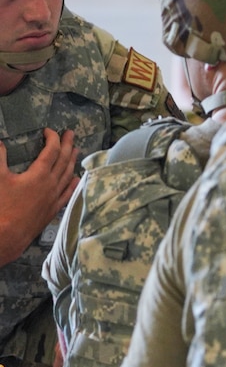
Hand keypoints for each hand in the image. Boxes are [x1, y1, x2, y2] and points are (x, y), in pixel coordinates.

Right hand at [0, 129, 78, 265]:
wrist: (6, 235)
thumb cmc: (1, 206)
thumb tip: (0, 143)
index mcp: (39, 174)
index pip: (51, 150)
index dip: (52, 138)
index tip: (48, 131)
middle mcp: (51, 184)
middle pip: (63, 160)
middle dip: (67, 144)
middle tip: (71, 133)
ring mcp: (54, 198)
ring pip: (68, 175)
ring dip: (72, 160)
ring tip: (76, 150)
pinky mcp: (52, 210)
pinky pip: (67, 193)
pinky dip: (73, 183)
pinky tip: (77, 179)